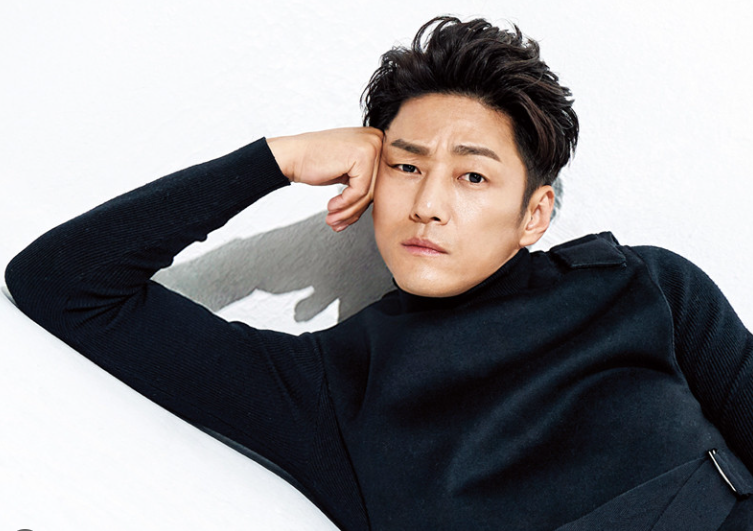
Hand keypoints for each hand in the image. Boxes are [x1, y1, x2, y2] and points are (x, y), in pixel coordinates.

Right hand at [267, 128, 383, 230]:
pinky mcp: (363, 156)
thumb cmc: (315, 163)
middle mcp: (377, 138)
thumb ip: (365, 182)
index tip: (346, 217)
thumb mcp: (347, 171)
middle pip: (374, 188)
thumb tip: (382, 205)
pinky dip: (344, 204)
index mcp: (376, 140)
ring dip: (348, 211)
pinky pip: (359, 191)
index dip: (360, 204)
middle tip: (338, 222)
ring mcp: (371, 145)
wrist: (291, 155)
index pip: (377, 181)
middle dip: (354, 211)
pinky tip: (330, 206)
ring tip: (333, 219)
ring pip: (367, 193)